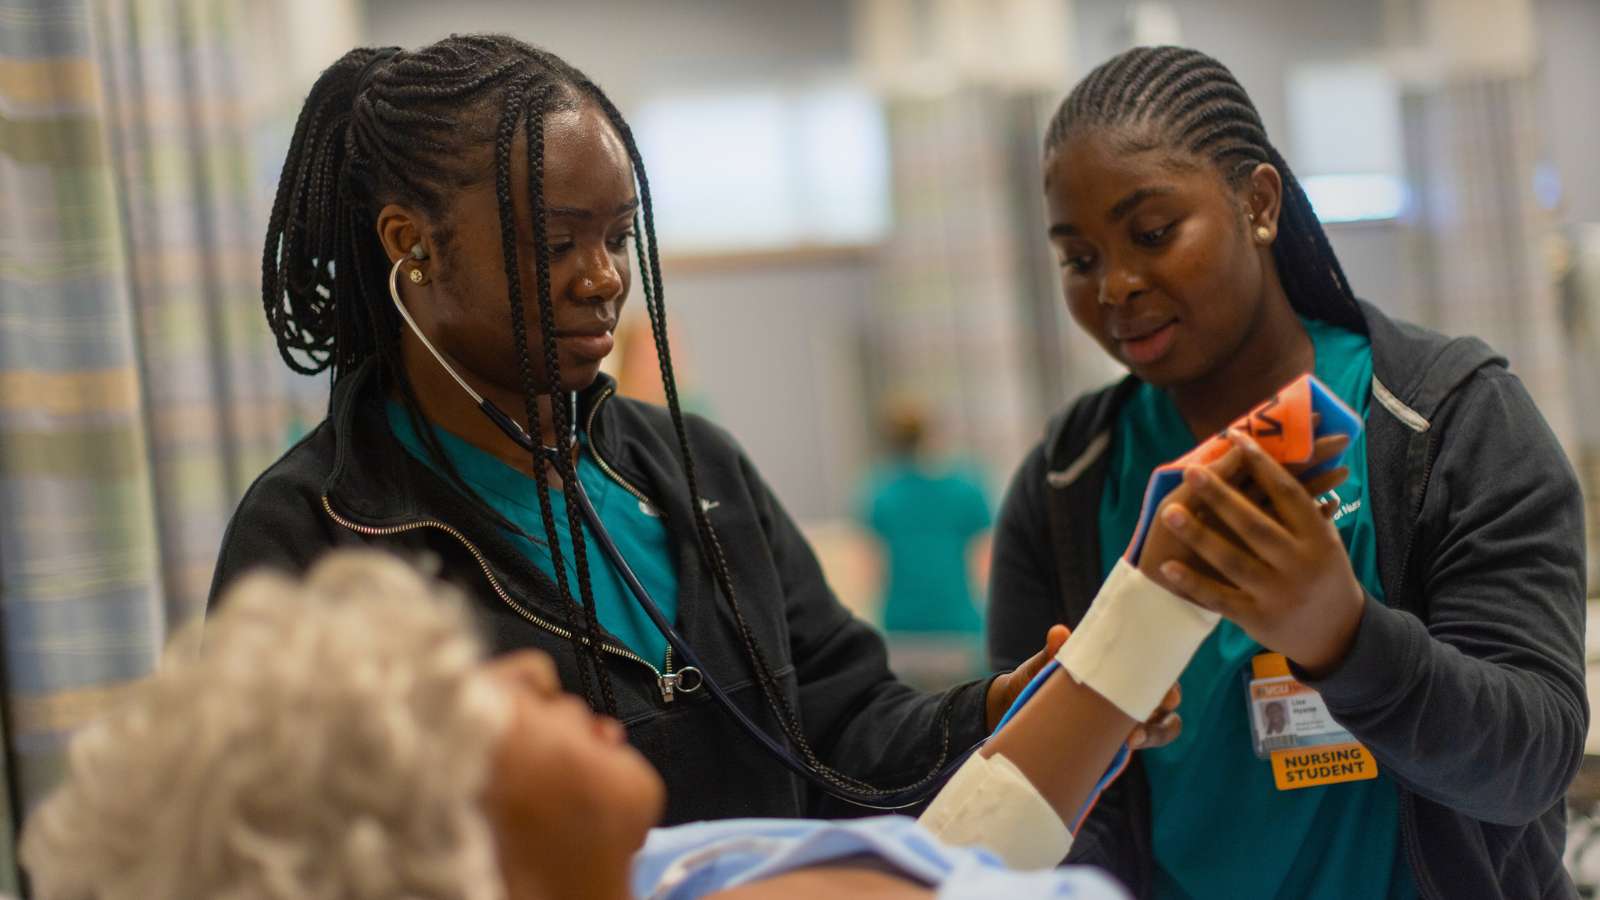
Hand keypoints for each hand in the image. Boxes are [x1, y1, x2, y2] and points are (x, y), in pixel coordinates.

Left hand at [987, 626, 1183, 749]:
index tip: (1167, 696)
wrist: (1015, 705)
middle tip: (1148, 719)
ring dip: (1150, 736)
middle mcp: (1129, 699)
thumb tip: (1059, 632)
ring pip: (1156, 732)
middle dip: (1163, 717)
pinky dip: (1124, 752)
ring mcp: (1121, 725)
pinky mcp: (1108, 746)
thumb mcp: (1044, 664)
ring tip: (1131, 741)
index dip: (1170, 686)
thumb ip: (1055, 651)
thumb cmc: (1038, 677)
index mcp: (1124, 674)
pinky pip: (1125, 751)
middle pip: (1165, 709)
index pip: (1160, 677)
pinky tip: (1114, 752)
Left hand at [1156, 429, 1364, 676]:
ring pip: (1233, 560)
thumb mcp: (1325, 539)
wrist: (1339, 634)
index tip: (1235, 438)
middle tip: (1192, 471)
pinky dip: (1193, 584)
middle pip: (1255, 524)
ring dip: (1199, 535)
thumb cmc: (1323, 572)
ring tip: (1169, 512)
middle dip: (1222, 496)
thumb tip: (1287, 452)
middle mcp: (1299, 564)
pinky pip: (1220, 599)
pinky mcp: (1257, 618)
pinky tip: (1168, 568)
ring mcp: (1277, 593)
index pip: (1287, 493)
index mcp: (1317, 536)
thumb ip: (1305, 505)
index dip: (1261, 464)